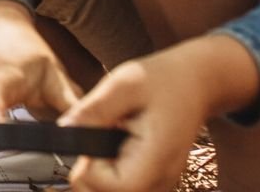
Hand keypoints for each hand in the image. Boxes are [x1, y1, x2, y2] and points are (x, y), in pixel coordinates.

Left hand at [62, 42, 230, 191]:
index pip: (114, 187)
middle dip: (90, 172)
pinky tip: (112, 150)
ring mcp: (160, 183)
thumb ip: (94, 110)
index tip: (86, 140)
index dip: (89, 169)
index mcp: (158, 158)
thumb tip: (64, 129)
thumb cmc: (164, 79)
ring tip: (105, 140)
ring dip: (99, 173)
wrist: (195, 82)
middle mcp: (162, 180)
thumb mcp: (124, 84)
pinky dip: (109, 173)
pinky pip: (123, 188)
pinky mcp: (154, 180)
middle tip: (93, 136)